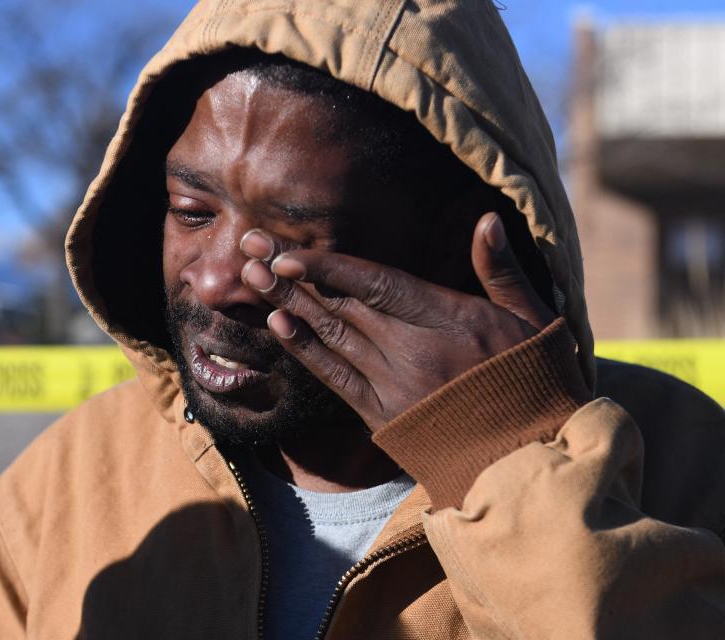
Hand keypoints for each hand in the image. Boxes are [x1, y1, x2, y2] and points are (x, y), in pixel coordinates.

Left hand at [239, 212, 556, 431]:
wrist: (531, 464)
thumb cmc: (537, 385)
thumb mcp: (534, 320)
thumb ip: (502, 270)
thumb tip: (487, 218)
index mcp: (450, 320)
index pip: (375, 283)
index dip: (327, 267)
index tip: (286, 252)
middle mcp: (412, 351)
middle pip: (340, 304)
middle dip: (290, 274)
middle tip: (249, 247)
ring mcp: (393, 385)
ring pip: (330, 335)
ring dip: (287, 303)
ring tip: (251, 277)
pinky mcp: (382, 416)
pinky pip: (334, 377)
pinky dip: (305, 350)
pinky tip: (278, 324)